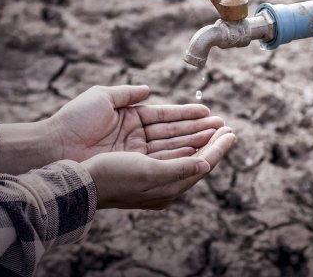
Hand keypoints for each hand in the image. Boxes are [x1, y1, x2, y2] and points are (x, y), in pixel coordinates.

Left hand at [47, 85, 223, 161]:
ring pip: (176, 149)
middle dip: (201, 131)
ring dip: (199, 143)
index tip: (208, 112)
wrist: (53, 147)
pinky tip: (204, 152)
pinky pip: (167, 163)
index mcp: (131, 120)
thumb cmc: (73, 121)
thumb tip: (148, 89)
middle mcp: (137, 140)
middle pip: (176, 135)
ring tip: (222, 137)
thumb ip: (128, 93)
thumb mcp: (103, 98)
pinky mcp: (137, 171)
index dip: (188, 115)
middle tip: (224, 127)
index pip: (167, 117)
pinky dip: (186, 158)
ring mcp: (137, 156)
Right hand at [83, 126, 235, 209]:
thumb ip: (179, 168)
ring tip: (213, 124)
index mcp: (167, 188)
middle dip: (211, 140)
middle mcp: (162, 182)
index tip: (232, 132)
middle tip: (227, 126)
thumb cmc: (113, 178)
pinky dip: (180, 139)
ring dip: (197, 136)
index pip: (201, 164)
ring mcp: (151, 172)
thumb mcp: (149, 173)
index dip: (218, 148)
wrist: (80, 181)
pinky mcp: (139, 163)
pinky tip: (187, 132)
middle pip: (194, 157)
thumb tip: (206, 163)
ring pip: (181, 151)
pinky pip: (167, 149)